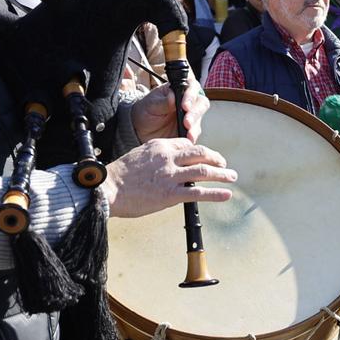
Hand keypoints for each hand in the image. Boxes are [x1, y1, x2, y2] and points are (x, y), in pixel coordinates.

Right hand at [100, 137, 234, 216]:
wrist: (107, 189)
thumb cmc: (120, 176)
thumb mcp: (139, 155)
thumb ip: (157, 157)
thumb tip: (169, 163)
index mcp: (160, 146)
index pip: (187, 144)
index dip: (199, 151)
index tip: (206, 158)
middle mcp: (168, 158)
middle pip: (200, 154)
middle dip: (216, 158)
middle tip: (225, 164)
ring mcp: (170, 176)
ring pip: (204, 171)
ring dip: (222, 174)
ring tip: (232, 177)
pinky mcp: (170, 194)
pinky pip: (198, 193)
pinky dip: (216, 193)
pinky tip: (226, 194)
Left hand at [130, 77, 207, 141]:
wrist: (141, 129)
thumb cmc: (146, 111)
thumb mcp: (151, 105)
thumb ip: (163, 101)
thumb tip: (173, 97)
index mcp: (178, 89)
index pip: (191, 86)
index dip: (191, 94)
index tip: (184, 105)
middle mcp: (188, 100)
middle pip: (201, 102)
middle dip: (195, 112)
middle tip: (186, 122)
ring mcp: (191, 115)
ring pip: (200, 117)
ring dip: (195, 125)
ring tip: (188, 133)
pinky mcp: (191, 129)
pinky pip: (196, 132)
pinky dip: (193, 135)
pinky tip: (188, 139)